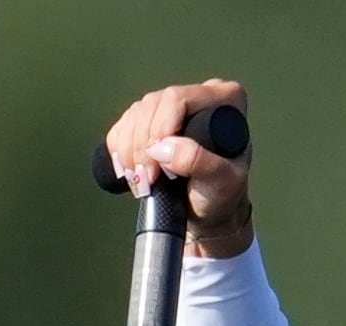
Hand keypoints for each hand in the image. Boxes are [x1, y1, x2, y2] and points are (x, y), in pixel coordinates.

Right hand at [101, 78, 253, 256]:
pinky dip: (120, 151)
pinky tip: (130, 171)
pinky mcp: (148, 120)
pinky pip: (122, 126)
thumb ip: (199, 162)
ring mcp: (169, 106)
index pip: (179, 99)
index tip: (163, 165)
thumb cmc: (222, 194)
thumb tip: (162, 148)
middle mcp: (196, 96)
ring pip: (134, 115)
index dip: (162, 128)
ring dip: (129, 151)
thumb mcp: (223, 183)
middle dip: (143, 146)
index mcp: (224, 99)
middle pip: (152, 105)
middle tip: (148, 180)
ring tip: (141, 182)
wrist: (206, 209)